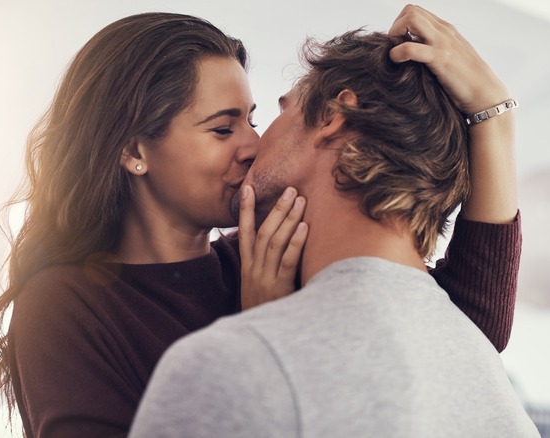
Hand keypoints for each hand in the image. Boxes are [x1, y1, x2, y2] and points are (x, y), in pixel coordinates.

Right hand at [238, 185, 307, 309]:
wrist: (258, 342)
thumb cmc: (264, 314)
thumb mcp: (256, 291)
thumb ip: (263, 271)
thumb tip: (275, 252)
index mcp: (247, 268)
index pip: (245, 232)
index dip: (245, 209)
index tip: (247, 188)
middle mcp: (254, 269)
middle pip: (264, 232)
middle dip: (276, 209)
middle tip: (290, 189)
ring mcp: (265, 278)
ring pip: (275, 241)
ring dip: (288, 219)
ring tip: (300, 200)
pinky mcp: (279, 288)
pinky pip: (287, 261)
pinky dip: (295, 242)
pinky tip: (304, 227)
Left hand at [388, 4, 509, 114]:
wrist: (485, 94)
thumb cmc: (466, 81)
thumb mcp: (451, 57)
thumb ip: (435, 49)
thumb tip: (414, 52)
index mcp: (445, 29)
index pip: (416, 11)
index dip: (402, 24)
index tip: (400, 43)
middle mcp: (444, 31)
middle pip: (411, 10)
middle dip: (396, 26)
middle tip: (395, 47)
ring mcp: (442, 43)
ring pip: (411, 19)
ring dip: (396, 33)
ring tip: (396, 53)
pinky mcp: (440, 59)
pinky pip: (411, 48)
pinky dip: (397, 53)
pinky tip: (397, 62)